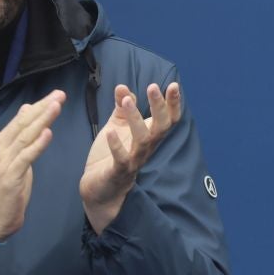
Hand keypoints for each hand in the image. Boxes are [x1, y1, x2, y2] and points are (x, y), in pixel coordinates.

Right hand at [0, 90, 64, 245]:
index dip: (39, 106)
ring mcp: (6, 161)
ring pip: (25, 136)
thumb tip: (27, 111)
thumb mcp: (14, 157)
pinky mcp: (11, 176)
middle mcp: (3, 148)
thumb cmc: (6, 186)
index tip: (57, 94)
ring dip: (41, 120)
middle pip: (24, 123)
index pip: (23, 119)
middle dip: (42, 108)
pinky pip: (26, 157)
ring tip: (56, 106)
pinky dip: (37, 145)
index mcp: (4, 142)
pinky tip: (48, 133)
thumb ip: (21, 135)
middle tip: (60, 94)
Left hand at [80, 82, 182, 233]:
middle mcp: (146, 148)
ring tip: (127, 100)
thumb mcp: (117, 126)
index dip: (173, 103)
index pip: (168, 119)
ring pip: (143, 140)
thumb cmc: (110, 156)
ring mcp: (134, 160)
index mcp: (149, 136)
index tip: (173, 85)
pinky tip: (110, 131)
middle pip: (161, 127)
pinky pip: (122, 159)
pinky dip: (117, 145)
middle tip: (153, 86)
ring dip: (136, 119)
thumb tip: (122, 86)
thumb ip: (121, 108)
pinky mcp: (119, 171)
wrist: (100, 188)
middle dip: (159, 106)